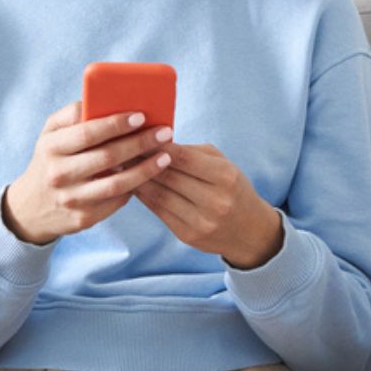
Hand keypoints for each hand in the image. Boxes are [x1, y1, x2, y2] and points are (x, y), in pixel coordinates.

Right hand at [3, 100, 173, 245]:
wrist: (31, 208)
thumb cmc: (49, 160)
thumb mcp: (50, 134)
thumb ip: (72, 114)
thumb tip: (103, 99)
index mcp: (50, 147)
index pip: (87, 133)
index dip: (116, 124)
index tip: (141, 116)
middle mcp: (58, 174)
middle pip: (107, 157)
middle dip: (140, 143)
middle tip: (165, 132)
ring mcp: (71, 199)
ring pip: (117, 184)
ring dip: (146, 169)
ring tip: (165, 156)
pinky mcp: (83, 219)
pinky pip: (116, 201)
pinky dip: (135, 187)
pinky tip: (149, 175)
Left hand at [135, 140, 281, 265]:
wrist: (248, 231)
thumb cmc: (232, 188)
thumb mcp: (223, 164)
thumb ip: (193, 152)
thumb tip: (156, 142)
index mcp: (225, 176)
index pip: (183, 157)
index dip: (158, 146)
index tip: (139, 136)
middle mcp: (214, 200)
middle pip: (169, 176)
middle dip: (142, 160)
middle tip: (121, 148)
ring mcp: (201, 221)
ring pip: (159, 195)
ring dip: (137, 179)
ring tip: (121, 166)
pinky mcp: (187, 235)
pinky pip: (158, 211)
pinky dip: (143, 196)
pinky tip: (132, 185)